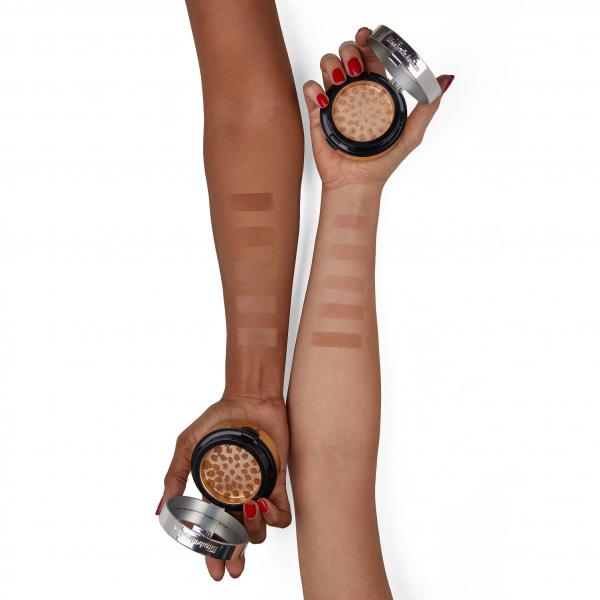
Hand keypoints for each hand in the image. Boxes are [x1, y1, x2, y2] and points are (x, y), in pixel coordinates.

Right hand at [157, 396, 290, 579]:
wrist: (248, 401)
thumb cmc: (218, 420)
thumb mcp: (188, 446)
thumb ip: (174, 476)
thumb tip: (160, 510)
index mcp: (214, 494)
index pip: (212, 531)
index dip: (213, 555)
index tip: (216, 574)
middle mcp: (236, 498)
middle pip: (236, 539)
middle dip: (235, 557)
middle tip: (235, 568)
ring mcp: (257, 491)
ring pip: (259, 530)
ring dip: (253, 529)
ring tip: (248, 510)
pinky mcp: (277, 483)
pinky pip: (281, 513)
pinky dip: (274, 516)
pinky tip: (263, 503)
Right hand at [303, 27, 453, 188]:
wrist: (358, 183)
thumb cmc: (382, 163)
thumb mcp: (411, 133)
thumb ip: (428, 107)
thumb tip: (446, 80)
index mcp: (375, 92)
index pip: (371, 57)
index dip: (369, 42)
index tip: (370, 36)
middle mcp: (354, 92)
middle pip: (347, 54)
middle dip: (350, 49)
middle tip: (356, 65)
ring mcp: (335, 101)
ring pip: (327, 65)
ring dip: (332, 65)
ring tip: (342, 80)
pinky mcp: (318, 115)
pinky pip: (310, 90)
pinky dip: (314, 89)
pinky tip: (325, 101)